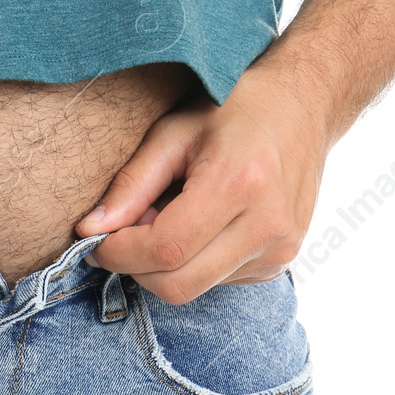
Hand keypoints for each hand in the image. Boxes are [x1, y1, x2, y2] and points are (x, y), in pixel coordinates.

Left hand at [75, 69, 331, 301]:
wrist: (304, 105)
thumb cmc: (233, 109)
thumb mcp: (173, 132)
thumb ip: (131, 184)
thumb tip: (90, 230)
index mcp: (239, 184)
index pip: (164, 250)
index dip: (118, 253)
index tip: (94, 239)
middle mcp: (267, 225)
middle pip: (177, 284)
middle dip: (135, 266)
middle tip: (128, 227)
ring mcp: (280, 249)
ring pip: (194, 288)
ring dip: (163, 264)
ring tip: (168, 216)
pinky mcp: (281, 262)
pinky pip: (217, 282)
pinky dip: (192, 262)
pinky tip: (198, 225)